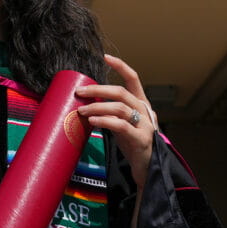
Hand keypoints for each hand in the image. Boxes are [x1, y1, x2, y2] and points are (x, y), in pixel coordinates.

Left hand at [75, 53, 156, 187]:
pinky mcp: (142, 139)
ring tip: (81, 110)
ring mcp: (145, 125)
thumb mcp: (121, 123)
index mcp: (141, 104)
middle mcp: (145, 111)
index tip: (106, 57)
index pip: (133, 79)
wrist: (147, 170)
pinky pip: (121, 125)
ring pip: (119, 107)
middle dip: (98, 89)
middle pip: (121, 92)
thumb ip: (110, 112)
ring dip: (97, 106)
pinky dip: (105, 120)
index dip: (121, 66)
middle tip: (79, 92)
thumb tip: (86, 101)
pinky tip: (92, 120)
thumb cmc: (131, 144)